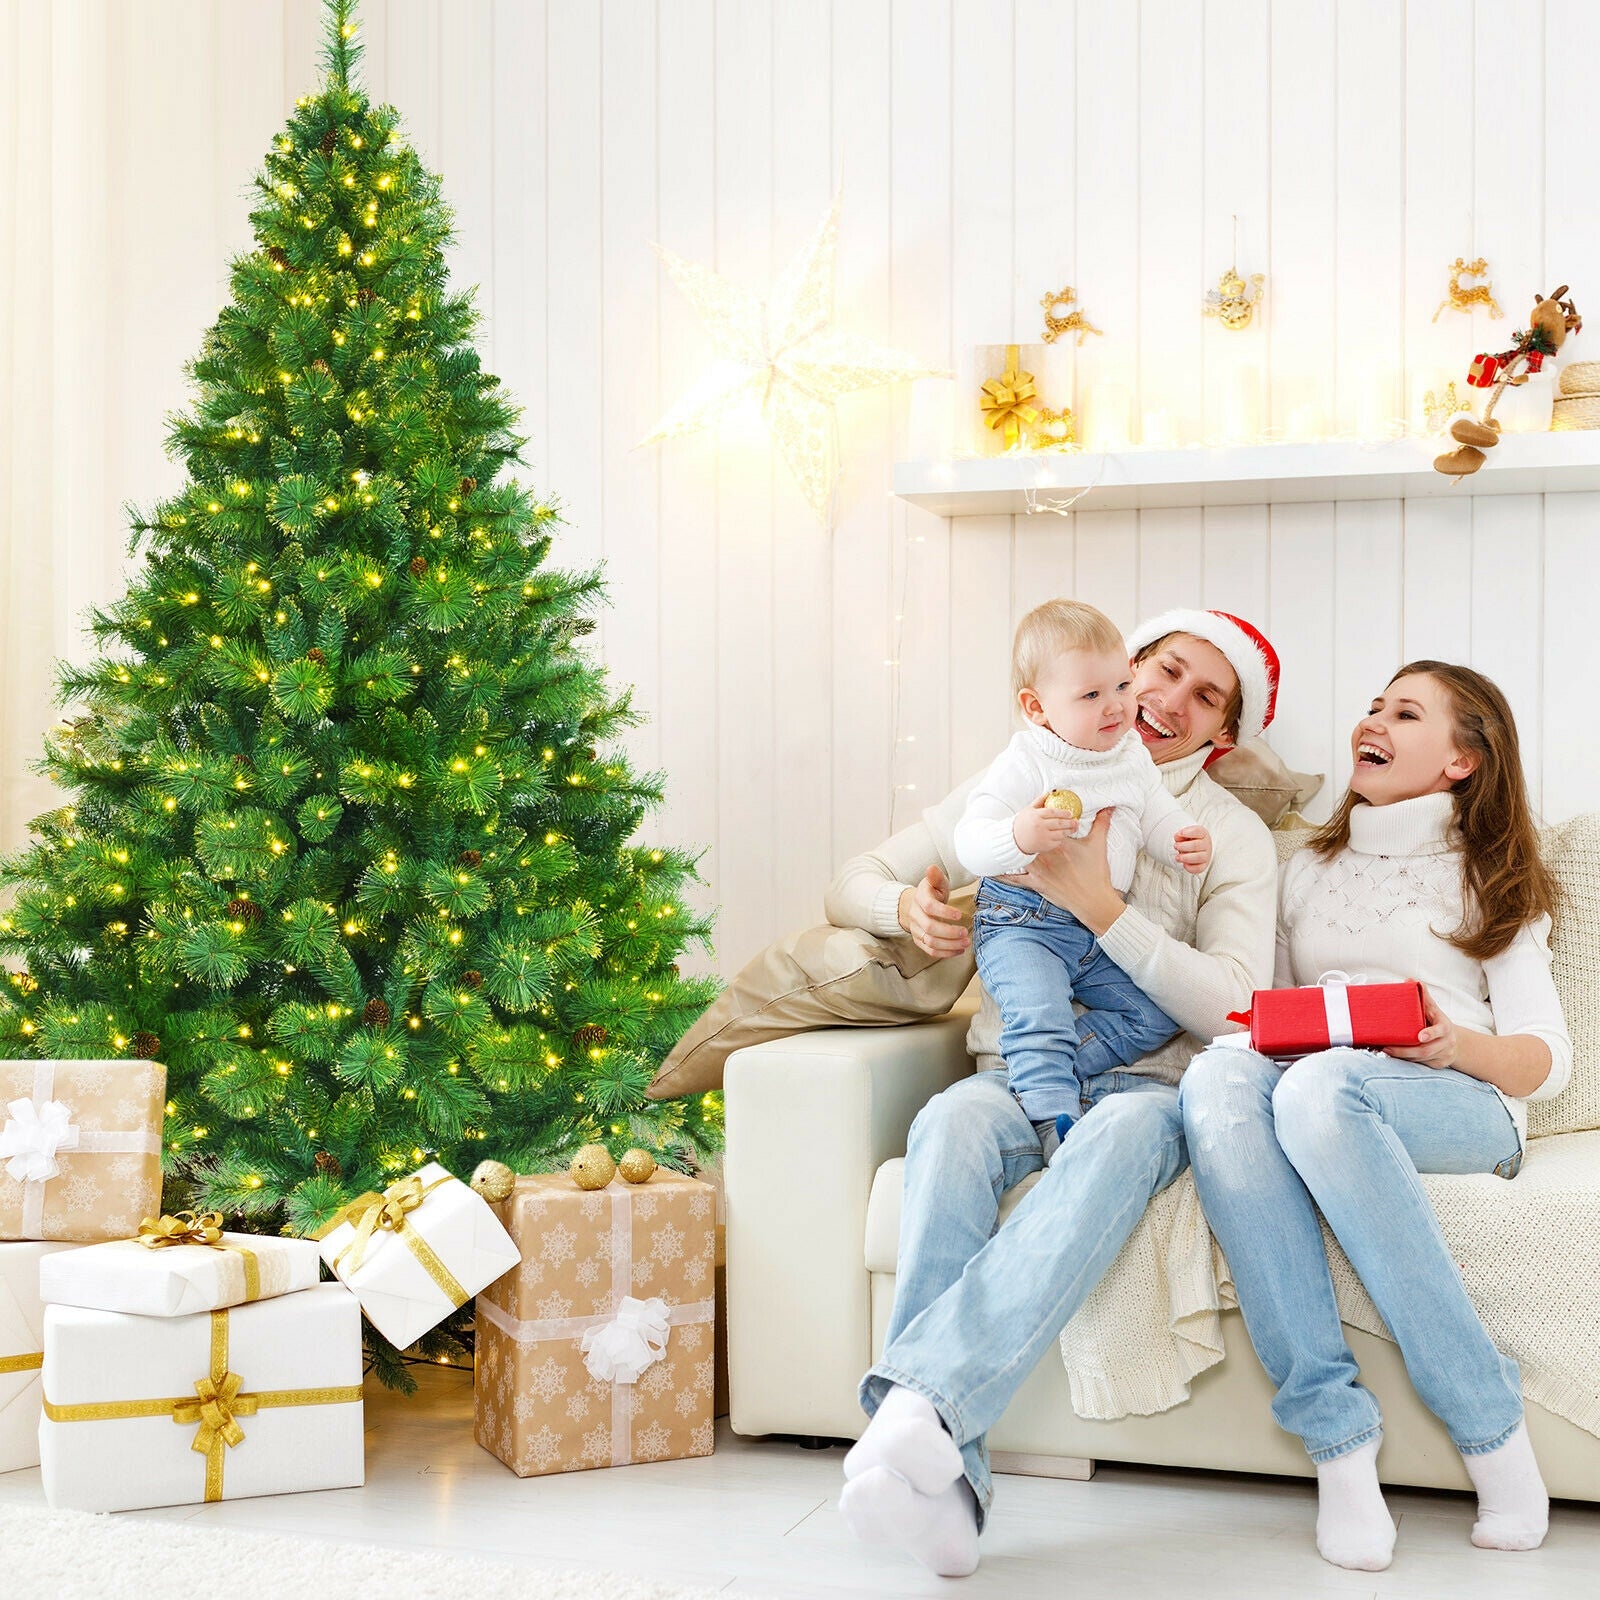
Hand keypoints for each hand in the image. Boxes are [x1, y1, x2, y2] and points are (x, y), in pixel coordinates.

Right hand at [897, 865, 969, 959]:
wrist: (914, 906)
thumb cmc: (930, 893)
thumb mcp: (935, 882)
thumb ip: (936, 876)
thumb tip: (931, 868)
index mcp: (920, 898)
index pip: (929, 907)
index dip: (944, 912)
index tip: (960, 915)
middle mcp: (916, 915)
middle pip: (930, 928)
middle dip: (949, 932)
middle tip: (965, 933)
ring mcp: (916, 929)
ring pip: (930, 942)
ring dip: (949, 945)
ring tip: (965, 943)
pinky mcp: (919, 940)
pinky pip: (930, 951)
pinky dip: (945, 953)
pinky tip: (958, 950)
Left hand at [1000, 809, 1124, 936]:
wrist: (1093, 900)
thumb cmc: (1096, 873)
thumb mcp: (1098, 845)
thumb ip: (1102, 824)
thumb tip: (1109, 807)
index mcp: (1058, 843)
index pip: (1044, 825)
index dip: (1037, 818)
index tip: (1030, 812)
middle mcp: (1045, 855)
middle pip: (1026, 839)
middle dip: (1018, 833)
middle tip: (1007, 824)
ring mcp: (1038, 870)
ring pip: (1017, 857)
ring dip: (1007, 852)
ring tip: (993, 843)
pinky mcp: (1036, 884)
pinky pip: (1015, 879)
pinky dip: (1003, 875)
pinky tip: (991, 871)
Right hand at [1012, 793, 1082, 856]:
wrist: (1014, 840)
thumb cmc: (1021, 824)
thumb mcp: (1028, 810)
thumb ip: (1039, 801)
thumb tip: (1049, 793)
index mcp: (1036, 816)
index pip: (1053, 812)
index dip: (1063, 812)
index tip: (1070, 813)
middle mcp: (1040, 826)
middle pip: (1059, 823)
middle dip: (1070, 822)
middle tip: (1076, 821)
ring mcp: (1043, 837)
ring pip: (1060, 833)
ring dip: (1069, 830)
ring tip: (1074, 828)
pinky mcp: (1045, 846)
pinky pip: (1057, 842)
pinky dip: (1061, 839)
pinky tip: (1063, 836)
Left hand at [1173, 824, 1211, 875]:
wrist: (1193, 848)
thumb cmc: (1188, 840)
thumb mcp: (1184, 834)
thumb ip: (1180, 835)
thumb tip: (1178, 837)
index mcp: (1203, 833)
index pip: (1198, 831)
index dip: (1188, 832)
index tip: (1179, 834)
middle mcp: (1206, 844)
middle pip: (1196, 845)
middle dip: (1183, 846)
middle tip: (1175, 846)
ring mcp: (1206, 855)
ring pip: (1198, 857)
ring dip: (1186, 858)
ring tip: (1177, 857)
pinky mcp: (1203, 865)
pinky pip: (1198, 868)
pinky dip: (1190, 867)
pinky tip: (1184, 864)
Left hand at [1384, 984, 1457, 1068]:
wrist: (1454, 1040)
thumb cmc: (1437, 1021)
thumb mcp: (1433, 1009)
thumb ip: (1423, 997)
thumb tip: (1410, 980)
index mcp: (1446, 1027)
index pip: (1440, 1031)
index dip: (1431, 1034)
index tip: (1420, 1036)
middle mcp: (1447, 1043)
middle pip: (1426, 1050)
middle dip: (1405, 1051)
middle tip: (1386, 1047)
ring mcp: (1443, 1055)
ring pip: (1421, 1059)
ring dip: (1403, 1057)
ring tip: (1385, 1051)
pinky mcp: (1437, 1064)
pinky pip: (1420, 1064)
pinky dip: (1406, 1061)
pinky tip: (1393, 1057)